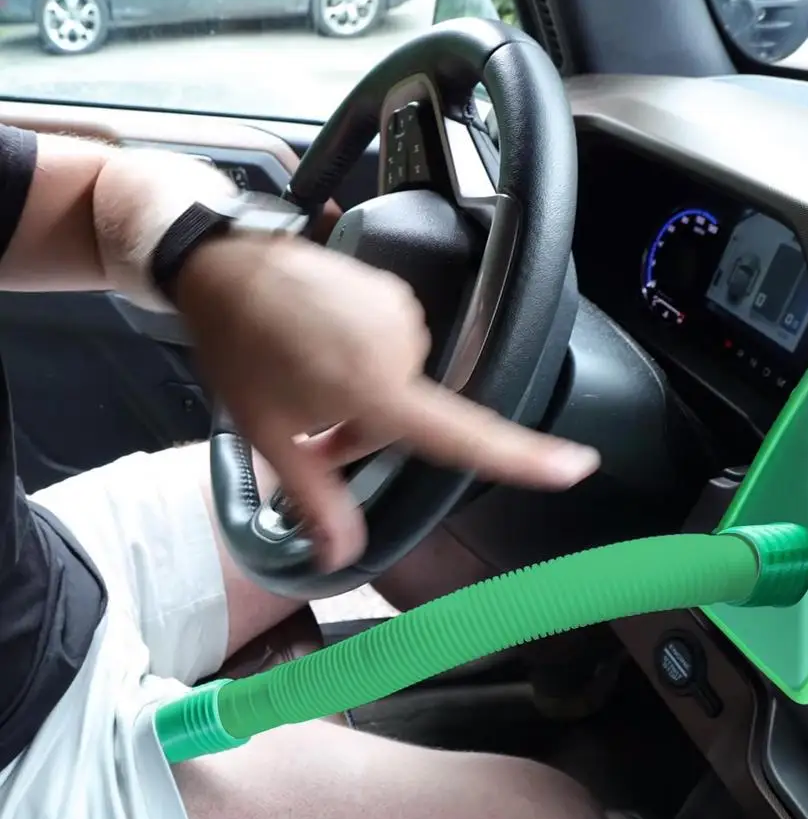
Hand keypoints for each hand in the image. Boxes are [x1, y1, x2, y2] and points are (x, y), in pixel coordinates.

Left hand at [175, 234, 600, 570]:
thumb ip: (316, 498)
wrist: (220, 263)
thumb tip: (343, 555)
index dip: (524, 456)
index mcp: (376, 387)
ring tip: (310, 380)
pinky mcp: (392, 291)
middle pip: (414, 415)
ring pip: (402, 381)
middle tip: (312, 422)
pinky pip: (395, 344)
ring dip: (368, 394)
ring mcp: (400, 312)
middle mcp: (402, 347)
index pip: (463, 433)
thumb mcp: (269, 433)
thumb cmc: (239, 348)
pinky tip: (322, 351)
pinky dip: (367, 359)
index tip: (576, 465)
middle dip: (370, 430)